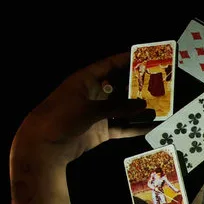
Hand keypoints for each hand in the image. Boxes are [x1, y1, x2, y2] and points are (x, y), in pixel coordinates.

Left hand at [12, 53, 152, 165]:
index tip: (144, 56)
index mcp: (85, 81)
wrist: (44, 147)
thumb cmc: (61, 118)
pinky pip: (122, 127)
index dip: (125, 60)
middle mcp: (93, 95)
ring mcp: (98, 114)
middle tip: (158, 84)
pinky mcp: (100, 131)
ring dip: (139, 109)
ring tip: (159, 107)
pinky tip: (149, 127)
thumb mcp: (89, 109)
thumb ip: (118, 107)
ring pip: (123, 108)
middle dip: (137, 87)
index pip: (109, 65)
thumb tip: (143, 105)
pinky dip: (134, 128)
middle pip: (119, 87)